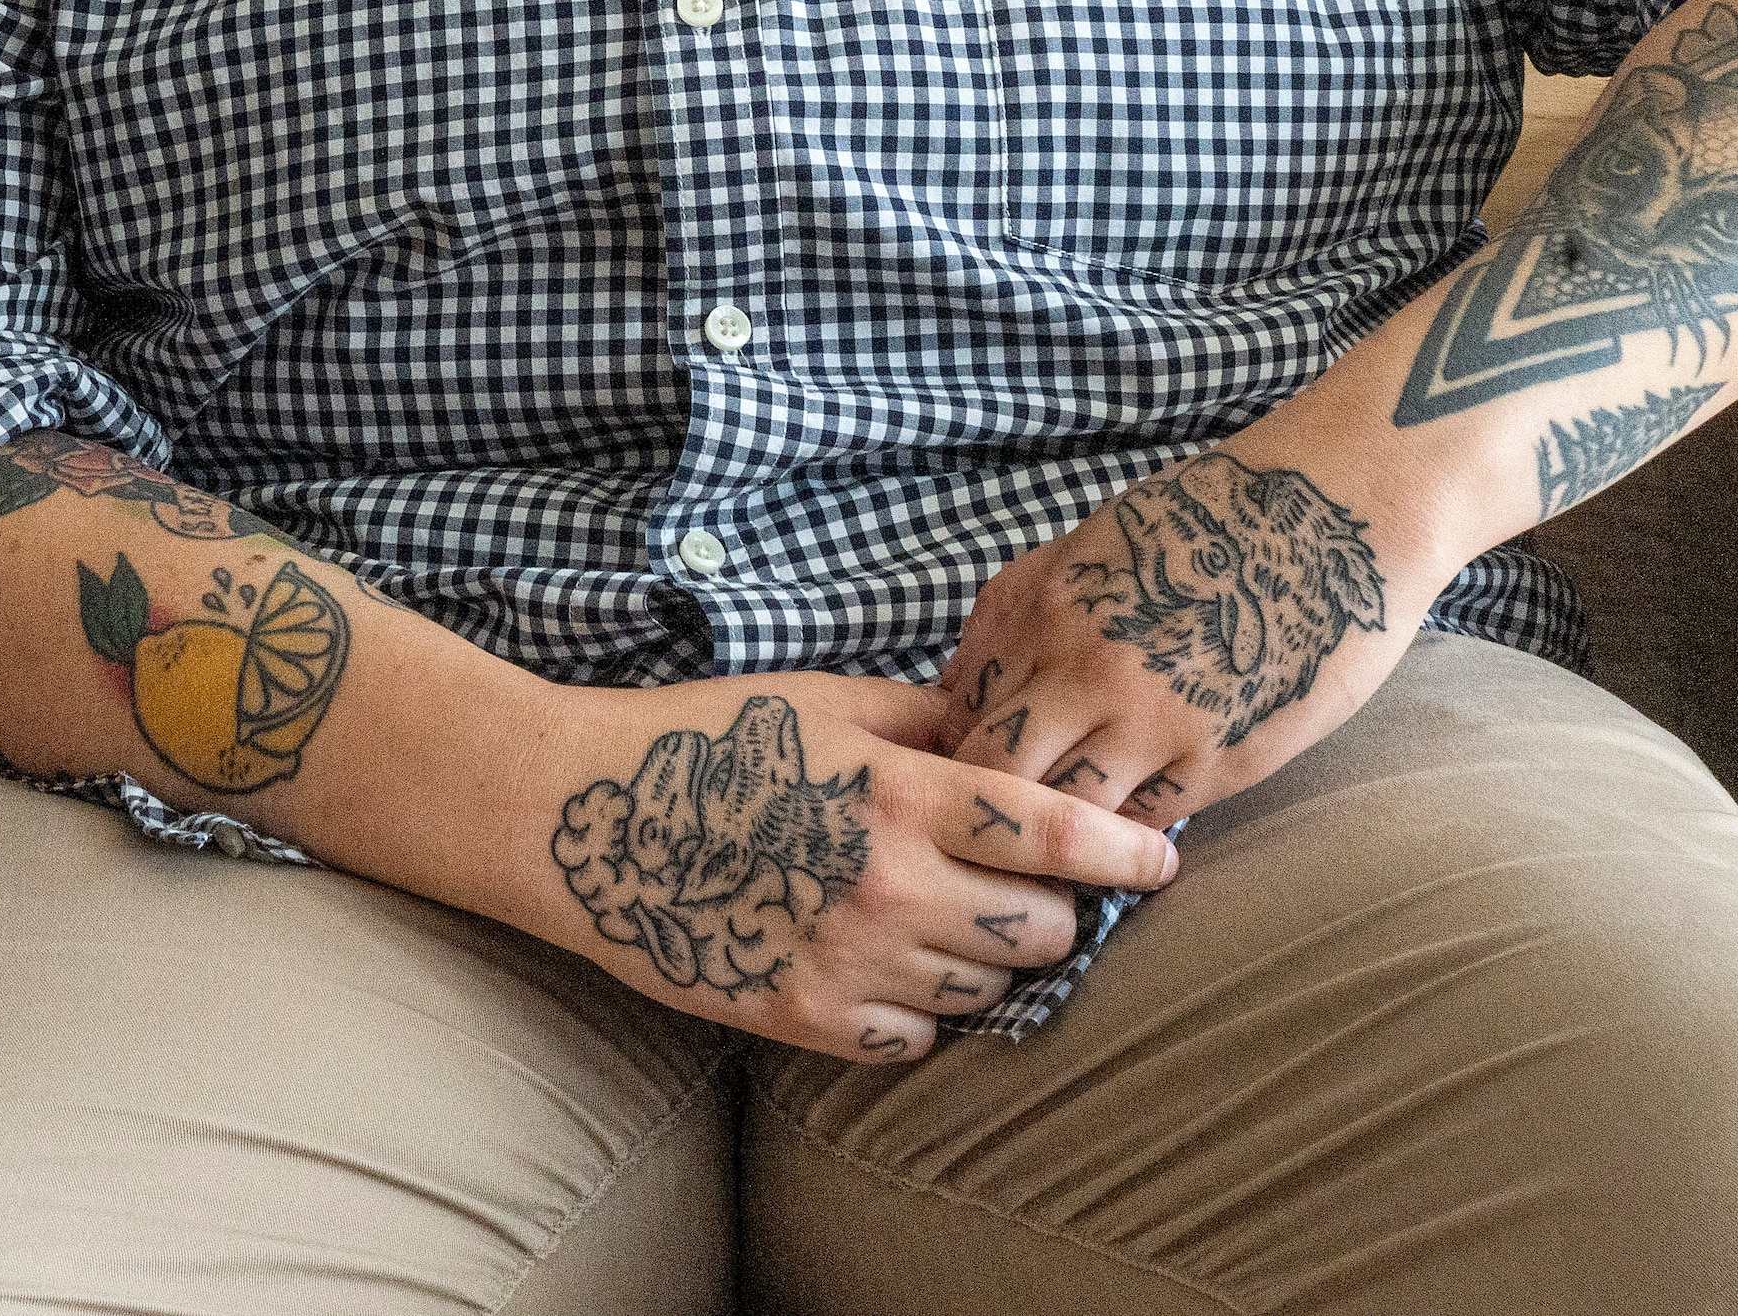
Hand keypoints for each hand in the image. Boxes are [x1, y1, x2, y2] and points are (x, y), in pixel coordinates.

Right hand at [524, 673, 1172, 1064]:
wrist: (578, 817)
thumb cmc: (703, 739)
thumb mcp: (826, 699)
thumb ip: (930, 719)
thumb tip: (1015, 735)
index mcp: (899, 793)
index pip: (1057, 837)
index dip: (1127, 854)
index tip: (1159, 863)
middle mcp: (887, 886)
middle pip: (1042, 930)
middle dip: (1062, 912)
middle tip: (1042, 891)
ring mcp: (848, 962)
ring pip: (986, 989)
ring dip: (994, 959)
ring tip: (961, 922)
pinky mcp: (804, 1019)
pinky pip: (916, 1039)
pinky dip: (926, 1009)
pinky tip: (898, 965)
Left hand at [934, 448, 1397, 831]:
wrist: (1334, 514)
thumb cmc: (1212, 519)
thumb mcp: (1090, 542)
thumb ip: (1016, 610)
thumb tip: (955, 690)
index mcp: (1047, 608)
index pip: (960, 715)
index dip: (955, 753)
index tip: (967, 773)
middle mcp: (1088, 668)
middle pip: (997, 776)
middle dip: (993, 806)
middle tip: (1006, 823)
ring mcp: (1156, 720)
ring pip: (1068, 815)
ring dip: (1061, 833)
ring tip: (1063, 841)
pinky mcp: (1222, 760)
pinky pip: (1149, 821)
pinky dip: (1131, 829)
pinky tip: (1131, 824)